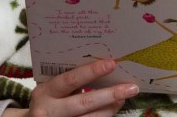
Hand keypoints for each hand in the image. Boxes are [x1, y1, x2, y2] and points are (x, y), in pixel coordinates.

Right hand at [11, 59, 137, 116]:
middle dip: (110, 95)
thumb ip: (70, 80)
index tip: (112, 64)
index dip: (91, 72)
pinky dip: (104, 116)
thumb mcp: (51, 88)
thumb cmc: (47, 100)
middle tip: (131, 87)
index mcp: (45, 92)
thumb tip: (104, 69)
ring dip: (111, 108)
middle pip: (84, 103)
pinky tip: (112, 108)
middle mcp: (49, 111)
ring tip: (124, 97)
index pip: (70, 80)